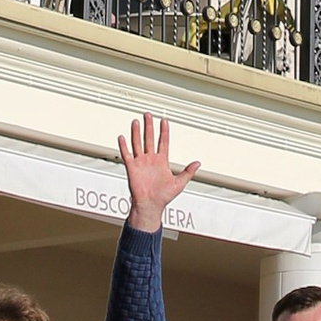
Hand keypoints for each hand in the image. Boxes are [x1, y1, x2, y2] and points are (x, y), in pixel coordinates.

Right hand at [118, 112, 199, 237]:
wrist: (150, 206)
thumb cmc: (163, 197)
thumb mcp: (179, 183)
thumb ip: (188, 172)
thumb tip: (198, 163)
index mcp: (161, 161)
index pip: (163, 142)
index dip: (164, 131)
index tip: (164, 120)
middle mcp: (150, 160)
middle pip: (149, 138)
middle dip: (149, 126)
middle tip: (148, 115)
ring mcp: (141, 163)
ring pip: (138, 144)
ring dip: (137, 133)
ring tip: (136, 122)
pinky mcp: (132, 168)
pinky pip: (127, 155)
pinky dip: (124, 146)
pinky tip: (122, 137)